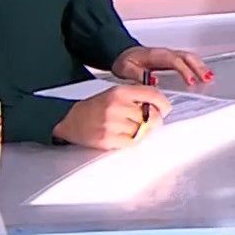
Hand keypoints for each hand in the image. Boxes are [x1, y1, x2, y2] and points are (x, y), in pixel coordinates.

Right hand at [53, 85, 172, 149]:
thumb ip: (137, 97)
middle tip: (148, 123)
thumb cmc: (95, 108)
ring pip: (143, 130)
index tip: (165, 110)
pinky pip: (133, 142)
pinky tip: (125, 136)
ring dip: (142, 132)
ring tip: (131, 129)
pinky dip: (133, 140)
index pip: (153, 95)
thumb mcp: (115, 94)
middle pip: (151, 116)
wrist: (69, 120)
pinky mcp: (107, 139)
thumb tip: (161, 107)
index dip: (163, 104)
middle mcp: (116, 106)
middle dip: (154, 121)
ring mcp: (112, 123)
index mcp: (120, 92)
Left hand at [111, 45, 210, 85]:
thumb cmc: (125, 62)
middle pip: (187, 57)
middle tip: (208, 79)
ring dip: (201, 66)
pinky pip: (189, 60)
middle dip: (199, 67)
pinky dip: (199, 66)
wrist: (122, 54)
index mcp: (156, 55)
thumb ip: (138, 75)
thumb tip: (154, 81)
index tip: (191, 82)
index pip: (175, 61)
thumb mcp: (125, 69)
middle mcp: (166, 53)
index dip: (184, 71)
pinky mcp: (173, 60)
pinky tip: (204, 75)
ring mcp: (170, 55)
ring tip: (210, 78)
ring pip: (190, 57)